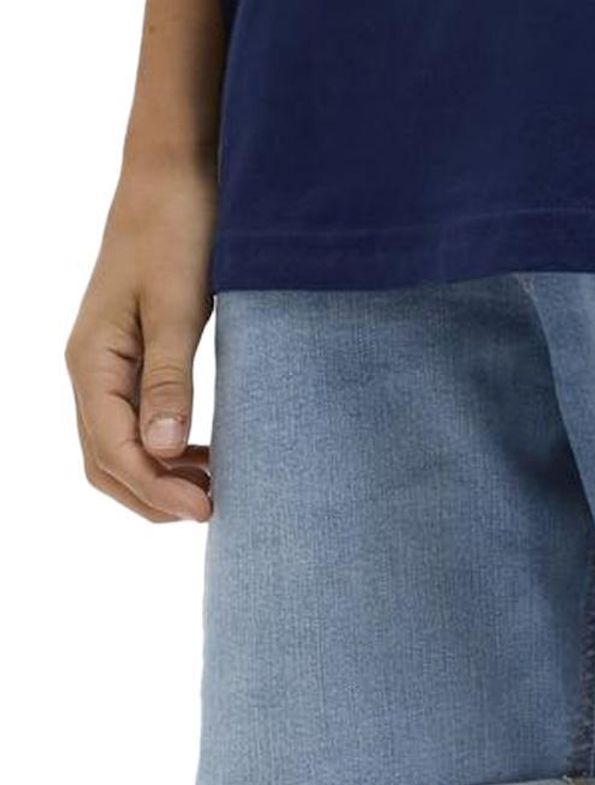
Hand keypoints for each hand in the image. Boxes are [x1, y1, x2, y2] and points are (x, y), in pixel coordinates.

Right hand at [66, 162, 215, 521]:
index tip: (208, 511)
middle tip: (214, 510)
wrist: (175, 173)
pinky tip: (207, 455)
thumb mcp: (178, 306)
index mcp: (92, 359)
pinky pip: (134, 422)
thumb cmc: (178, 229)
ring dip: (159, 477)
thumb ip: (170, 380)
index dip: (157, 489)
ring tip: (215, 489)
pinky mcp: (131, 357)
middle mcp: (90, 367)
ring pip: (117, 447)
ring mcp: (107, 364)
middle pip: (106, 461)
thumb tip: (165, 450)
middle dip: (153, 495)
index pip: (112, 450)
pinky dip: (166, 451)